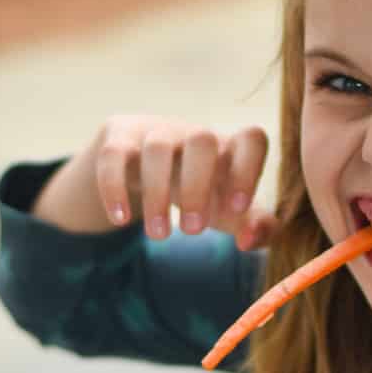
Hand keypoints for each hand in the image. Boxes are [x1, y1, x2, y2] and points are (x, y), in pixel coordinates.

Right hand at [93, 116, 277, 248]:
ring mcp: (156, 133)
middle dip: (197, 188)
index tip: (237, 208)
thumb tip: (250, 240)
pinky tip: (120, 219)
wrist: (146, 167)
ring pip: (157, 150)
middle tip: (193, 232)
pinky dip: (114, 188)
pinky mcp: (119, 139)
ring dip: (158, 195)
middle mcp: (194, 134)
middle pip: (202, 140)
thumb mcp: (230, 212)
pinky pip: (113, 156)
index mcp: (230, 148)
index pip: (251, 139)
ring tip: (159, 235)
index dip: (248, 170)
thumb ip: (257, 227)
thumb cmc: (202, 192)